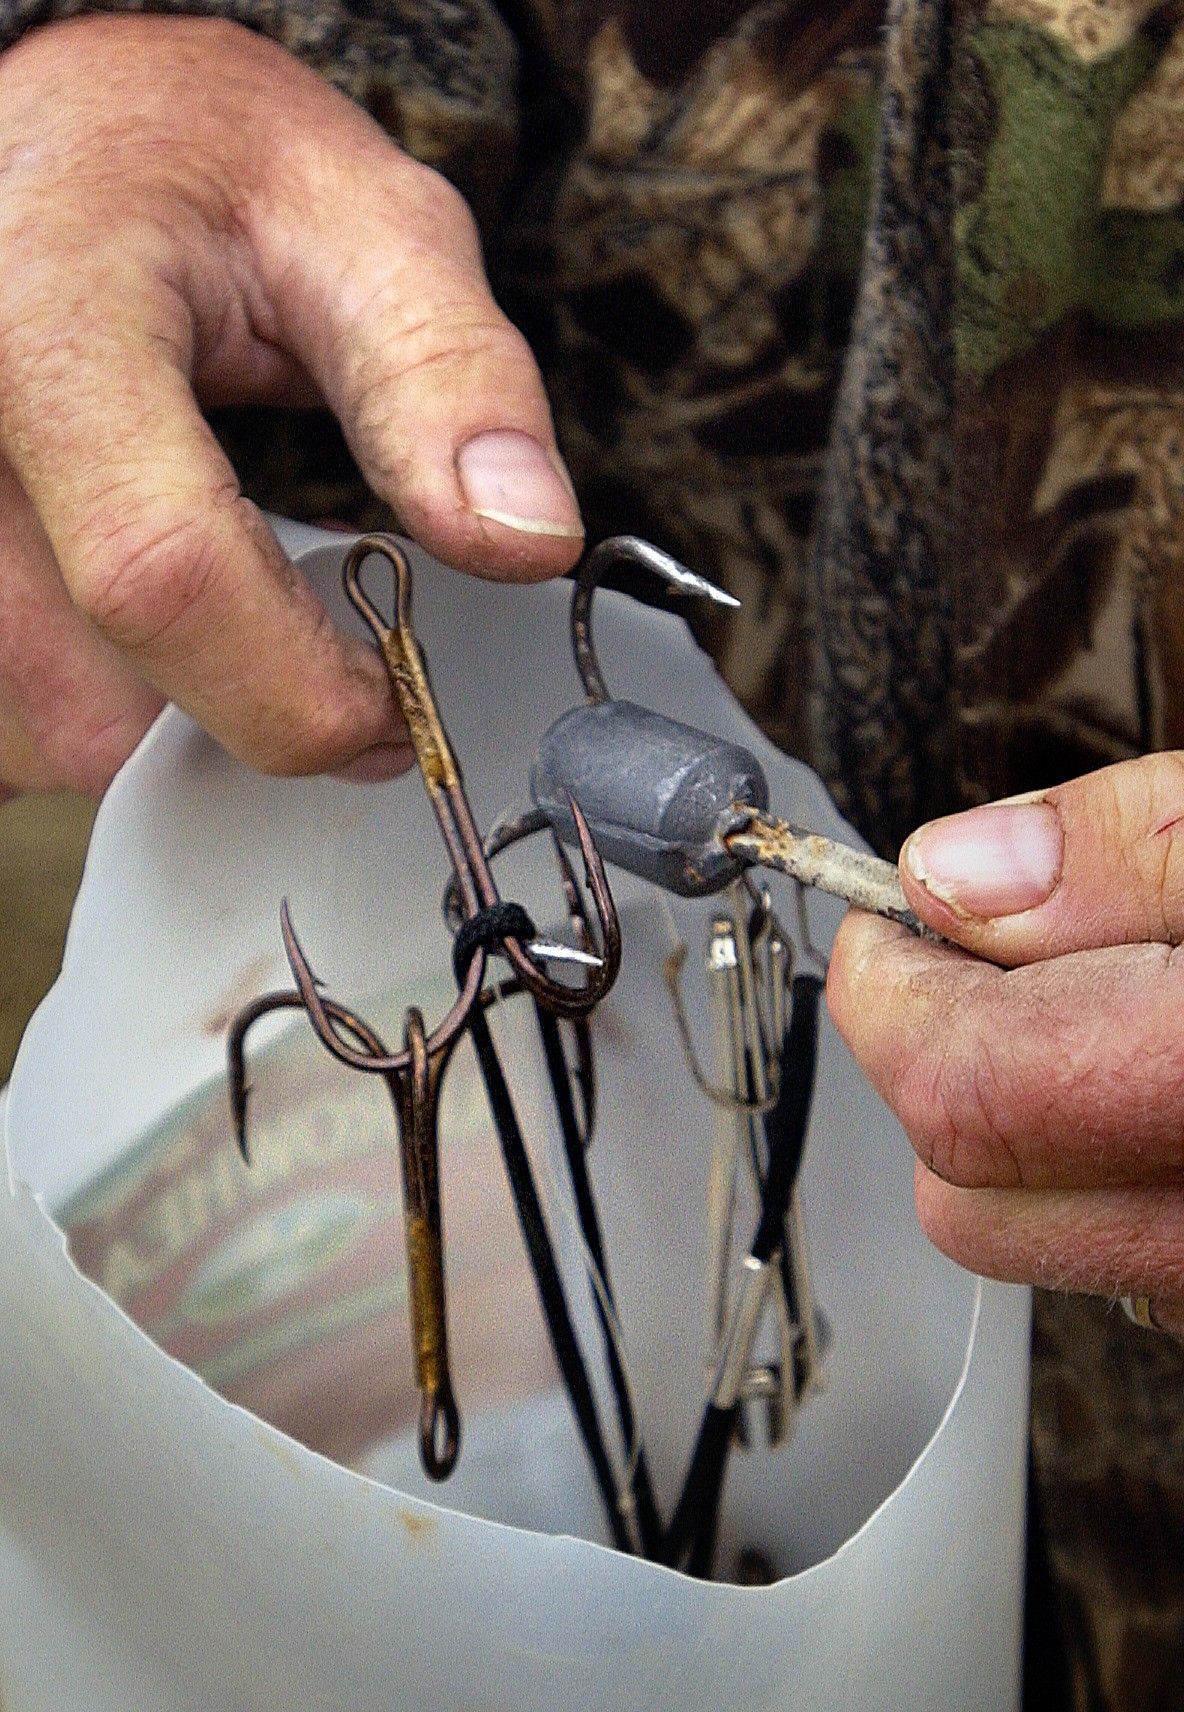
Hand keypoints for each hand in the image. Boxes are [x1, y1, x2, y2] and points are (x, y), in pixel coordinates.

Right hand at [0, 15, 581, 796]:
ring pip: (45, 736)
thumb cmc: (200, 165)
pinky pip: (9, 721)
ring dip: (168, 718)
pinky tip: (146, 624)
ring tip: (228, 606)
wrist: (66, 146)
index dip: (300, 690)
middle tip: (329, 658)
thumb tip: (527, 538)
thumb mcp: (361, 222)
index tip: (393, 707)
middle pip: (96, 700)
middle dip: (246, 714)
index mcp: (51, 324)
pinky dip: (102, 704)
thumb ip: (448, 375)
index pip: (159, 575)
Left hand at [828, 752, 1183, 1336]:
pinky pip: (1122, 1263)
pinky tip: (1155, 1082)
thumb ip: (1133, 852)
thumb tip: (953, 875)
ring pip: (1033, 1244)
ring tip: (1092, 1004)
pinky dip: (1099, 1170)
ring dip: (1014, 1123)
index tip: (890, 917)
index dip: (892, 985)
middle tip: (982, 953)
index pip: (972, 1088)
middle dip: (934, 1060)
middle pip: (969, 1196)